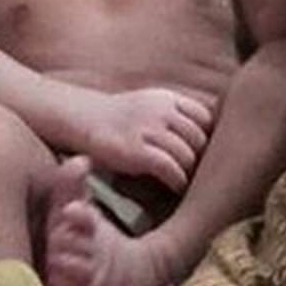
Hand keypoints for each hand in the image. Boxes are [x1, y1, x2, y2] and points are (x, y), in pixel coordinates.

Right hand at [85, 88, 213, 191]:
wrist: (77, 117)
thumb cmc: (115, 118)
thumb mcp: (148, 104)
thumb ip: (173, 114)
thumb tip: (202, 135)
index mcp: (167, 98)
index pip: (205, 117)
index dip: (208, 138)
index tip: (204, 154)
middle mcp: (161, 111)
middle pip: (200, 138)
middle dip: (202, 159)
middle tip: (199, 176)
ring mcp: (148, 129)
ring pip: (188, 155)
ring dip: (190, 173)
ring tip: (188, 185)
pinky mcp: (135, 150)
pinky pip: (170, 167)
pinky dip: (177, 180)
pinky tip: (174, 187)